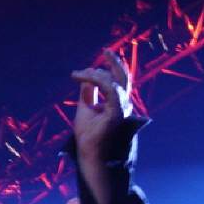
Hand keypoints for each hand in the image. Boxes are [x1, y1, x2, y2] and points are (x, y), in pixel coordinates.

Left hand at [70, 49, 144, 167]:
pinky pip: (112, 90)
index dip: (106, 70)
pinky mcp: (117, 113)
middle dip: (115, 62)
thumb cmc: (88, 135)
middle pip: (123, 78)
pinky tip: (85, 77)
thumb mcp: (85, 108)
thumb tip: (87, 76)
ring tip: (80, 74)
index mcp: (117, 104)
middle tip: (106, 50)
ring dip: (95, 74)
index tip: (84, 70)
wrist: (89, 153)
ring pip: (114, 82)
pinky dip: (98, 80)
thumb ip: (88, 92)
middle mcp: (123, 105)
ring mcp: (122, 109)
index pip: (116, 82)